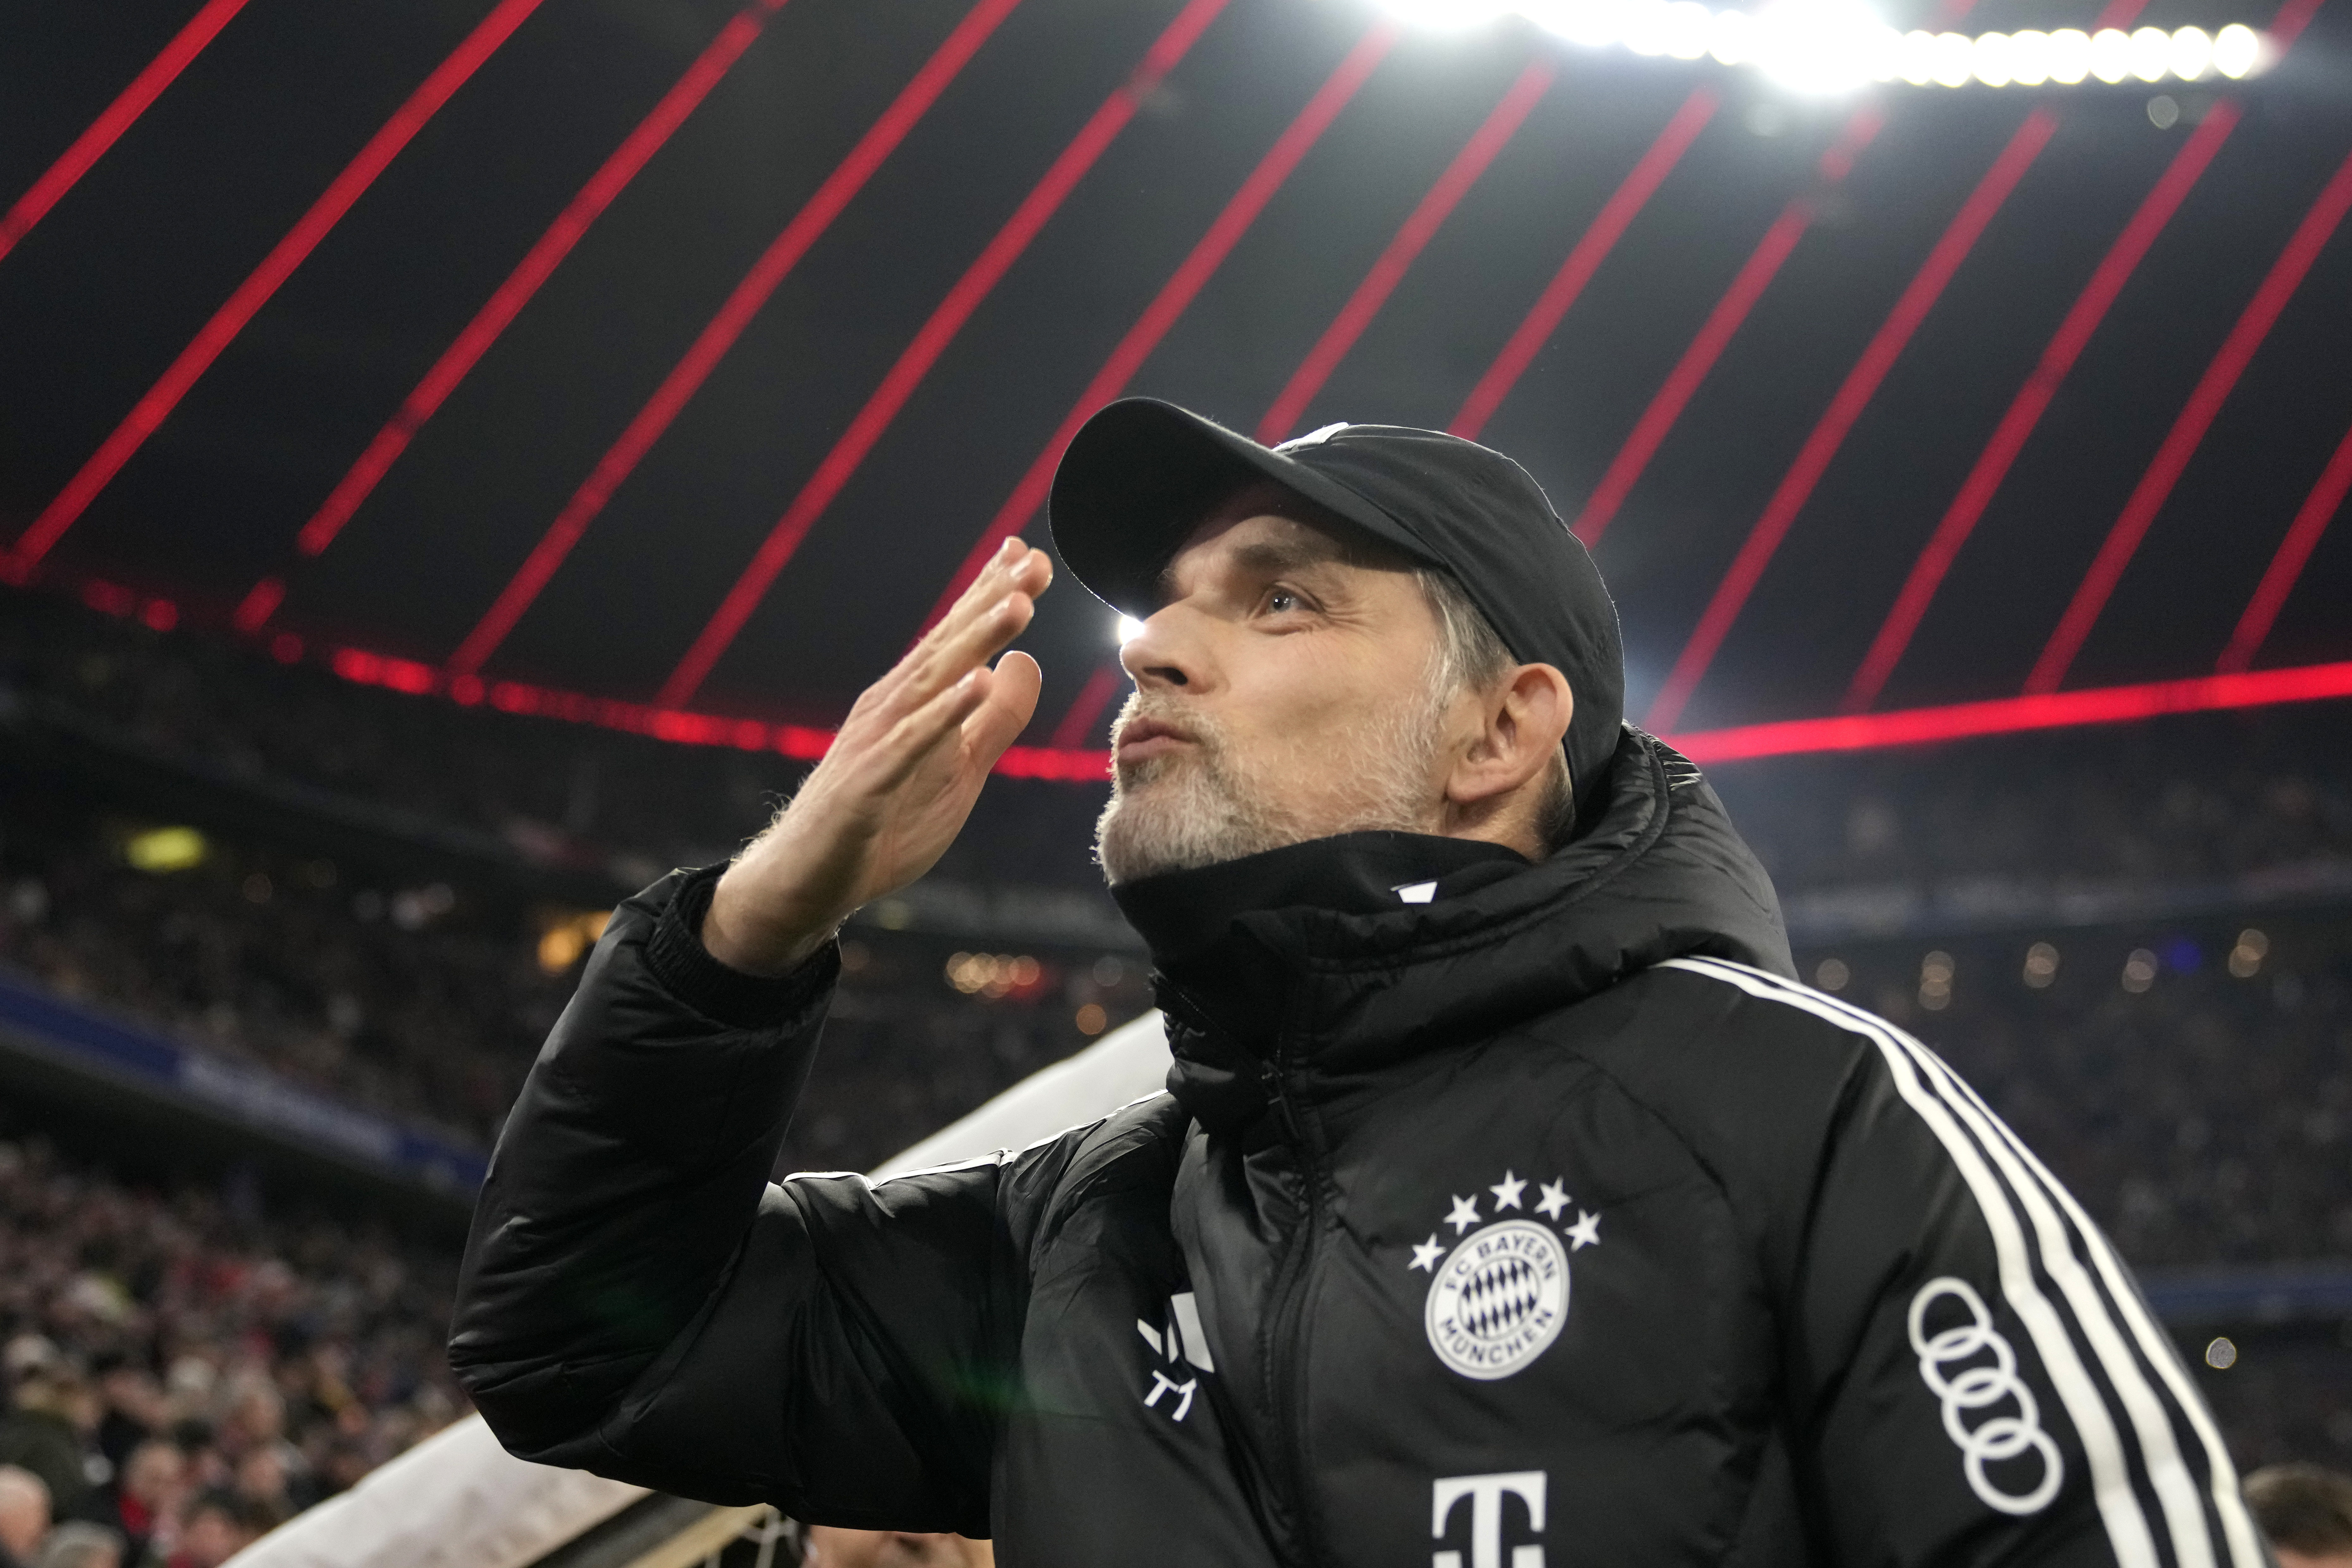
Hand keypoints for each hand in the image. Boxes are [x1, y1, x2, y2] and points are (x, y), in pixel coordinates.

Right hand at [703, 539, 1052, 974]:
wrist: (809, 881)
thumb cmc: (884, 822)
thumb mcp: (961, 770)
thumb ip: (995, 721)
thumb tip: (1023, 662)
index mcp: (912, 703)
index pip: (956, 641)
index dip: (990, 596)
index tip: (1028, 554)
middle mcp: (890, 709)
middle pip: (947, 647)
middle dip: (989, 601)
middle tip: (1033, 560)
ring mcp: (876, 743)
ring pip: (931, 683)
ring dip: (974, 641)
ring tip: (1018, 605)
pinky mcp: (867, 786)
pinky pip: (910, 745)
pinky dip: (943, 714)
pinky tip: (976, 685)